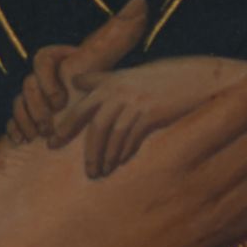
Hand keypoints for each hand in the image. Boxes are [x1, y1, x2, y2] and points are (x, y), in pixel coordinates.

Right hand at [6, 0, 148, 150]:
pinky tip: (22, 139)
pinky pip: (12, 121)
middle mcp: (49, 81)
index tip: (60, 98)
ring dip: (27, 118)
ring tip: (40, 135)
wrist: (100, 141)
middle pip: (28, 83)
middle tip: (49, 123)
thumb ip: (121, 33)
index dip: (46, 79)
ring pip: (19, 102)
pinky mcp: (30, 123)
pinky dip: (15, 129)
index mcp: (65, 64)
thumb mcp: (109, 65)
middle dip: (35, 104)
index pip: (43, 58)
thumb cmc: (104, 96)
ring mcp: (37, 102)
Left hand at [72, 57, 246, 177]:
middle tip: (84, 171)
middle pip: (94, 125)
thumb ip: (101, 79)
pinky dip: (123, 152)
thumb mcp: (127, 73)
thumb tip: (76, 81)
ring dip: (105, 156)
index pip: (80, 107)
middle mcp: (119, 91)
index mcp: (110, 82)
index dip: (65, 126)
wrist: (194, 78)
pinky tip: (119, 163)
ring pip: (112, 135)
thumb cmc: (159, 78)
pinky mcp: (150, 112)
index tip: (51, 143)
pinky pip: (131, 137)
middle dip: (87, 151)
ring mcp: (134, 101)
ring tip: (100, 173)